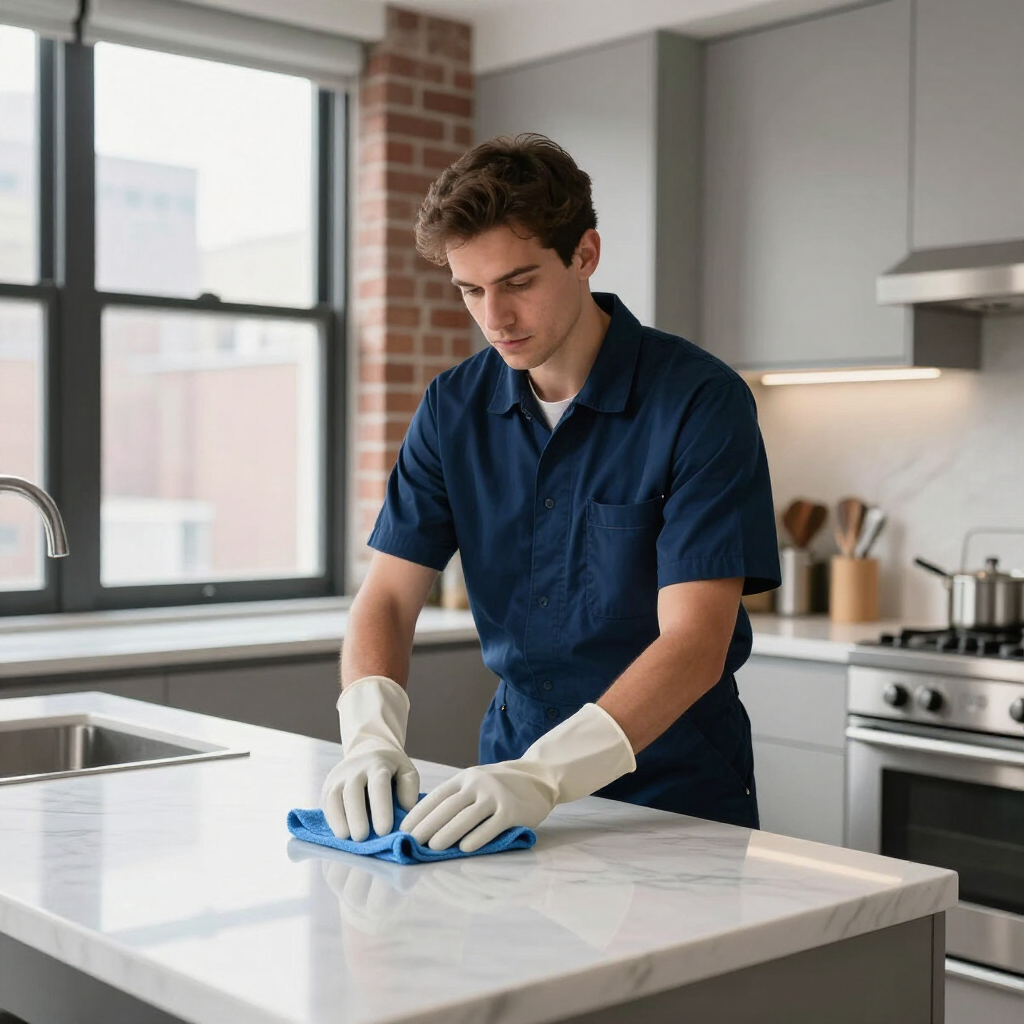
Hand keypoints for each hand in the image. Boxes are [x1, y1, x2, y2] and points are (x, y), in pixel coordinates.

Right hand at [321, 676, 419, 840]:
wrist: (369, 744)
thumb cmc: (393, 765)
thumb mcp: (407, 770)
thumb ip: (409, 787)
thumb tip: (406, 808)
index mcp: (380, 764)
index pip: (379, 786)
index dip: (381, 807)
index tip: (385, 829)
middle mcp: (358, 768)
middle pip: (355, 793)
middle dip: (359, 816)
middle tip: (365, 838)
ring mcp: (340, 775)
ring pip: (337, 797)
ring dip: (342, 819)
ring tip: (350, 839)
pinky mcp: (329, 784)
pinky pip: (326, 801)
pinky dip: (330, 817)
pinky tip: (338, 834)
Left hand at [401, 760, 557, 852]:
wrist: (539, 778)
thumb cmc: (500, 786)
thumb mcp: (476, 783)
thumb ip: (457, 798)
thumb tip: (426, 823)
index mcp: (465, 778)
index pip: (437, 796)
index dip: (419, 813)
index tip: (404, 829)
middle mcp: (478, 784)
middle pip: (448, 807)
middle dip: (427, 825)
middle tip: (412, 842)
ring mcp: (496, 796)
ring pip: (466, 817)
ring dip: (447, 833)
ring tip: (432, 848)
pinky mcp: (512, 810)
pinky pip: (491, 826)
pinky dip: (477, 838)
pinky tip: (464, 848)